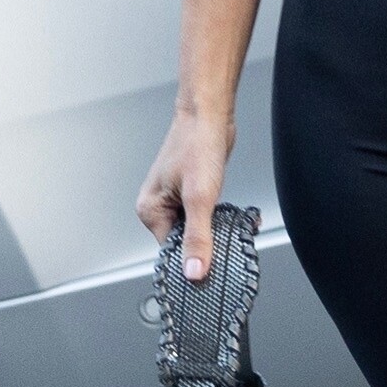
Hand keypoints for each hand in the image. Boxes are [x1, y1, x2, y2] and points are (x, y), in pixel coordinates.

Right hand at [138, 110, 234, 279]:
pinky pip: (205, 216)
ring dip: (218, 229)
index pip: (171, 251)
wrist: (208, 115)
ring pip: (198, 229)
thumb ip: (198, 237)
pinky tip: (235, 216)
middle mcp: (159, 207)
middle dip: (210, 242)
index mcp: (151, 211)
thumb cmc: (197, 145)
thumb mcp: (200, 197)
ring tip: (234, 222)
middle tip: (229, 238)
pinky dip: (221, 218)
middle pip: (185, 242)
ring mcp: (175, 200)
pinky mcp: (191, 193)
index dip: (194, 258)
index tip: (215, 264)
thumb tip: (193, 271)